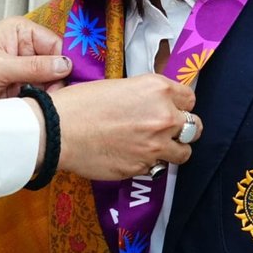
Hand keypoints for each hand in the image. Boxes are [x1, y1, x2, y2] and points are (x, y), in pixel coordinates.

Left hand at [0, 17, 71, 103]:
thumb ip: (33, 67)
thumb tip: (66, 65)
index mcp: (21, 32)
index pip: (56, 45)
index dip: (63, 64)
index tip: (64, 84)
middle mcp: (25, 48)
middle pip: (57, 65)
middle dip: (57, 83)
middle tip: (51, 100)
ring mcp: (22, 70)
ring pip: (51, 83)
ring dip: (48, 95)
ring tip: (41, 106)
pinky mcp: (19, 89)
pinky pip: (39, 96)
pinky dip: (40, 104)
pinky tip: (36, 110)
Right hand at [52, 74, 197, 180]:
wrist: (58, 131)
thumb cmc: (79, 104)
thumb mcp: (117, 85)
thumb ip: (144, 95)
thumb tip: (153, 105)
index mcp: (157, 89)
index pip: (189, 98)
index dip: (180, 104)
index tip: (173, 108)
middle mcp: (163, 116)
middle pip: (194, 126)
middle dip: (182, 128)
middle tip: (167, 129)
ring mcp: (156, 145)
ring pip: (184, 152)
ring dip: (173, 150)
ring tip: (155, 147)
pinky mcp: (143, 167)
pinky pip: (157, 167)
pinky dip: (149, 163)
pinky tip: (131, 155)